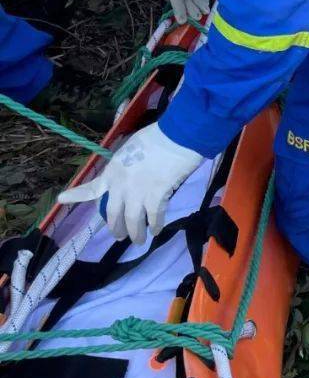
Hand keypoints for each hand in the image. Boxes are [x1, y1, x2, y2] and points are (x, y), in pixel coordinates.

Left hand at [58, 122, 202, 243]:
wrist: (176, 136)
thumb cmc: (156, 137)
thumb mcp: (130, 149)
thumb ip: (124, 167)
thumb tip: (127, 180)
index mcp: (113, 171)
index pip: (92, 188)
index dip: (77, 195)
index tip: (62, 198)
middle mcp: (121, 185)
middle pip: (114, 214)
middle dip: (116, 228)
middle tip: (120, 236)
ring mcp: (138, 193)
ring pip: (132, 221)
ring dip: (135, 234)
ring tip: (139, 240)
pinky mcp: (156, 197)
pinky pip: (153, 217)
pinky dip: (155, 226)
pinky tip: (156, 230)